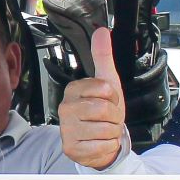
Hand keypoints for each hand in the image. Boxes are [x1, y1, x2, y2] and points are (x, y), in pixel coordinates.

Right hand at [58, 27, 128, 169]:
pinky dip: (107, 145)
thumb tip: (101, 31)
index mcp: (73, 89)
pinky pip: (102, 145)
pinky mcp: (71, 148)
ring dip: (112, 132)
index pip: (105, 87)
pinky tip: (99, 142)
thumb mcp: (107, 82)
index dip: (113, 96)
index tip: (108, 99)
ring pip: (105, 128)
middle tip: (108, 118)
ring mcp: (66, 129)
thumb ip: (103, 57)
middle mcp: (65, 108)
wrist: (99, 141)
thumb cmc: (103, 112)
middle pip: (105, 108)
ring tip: (103, 130)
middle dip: (114, 115)